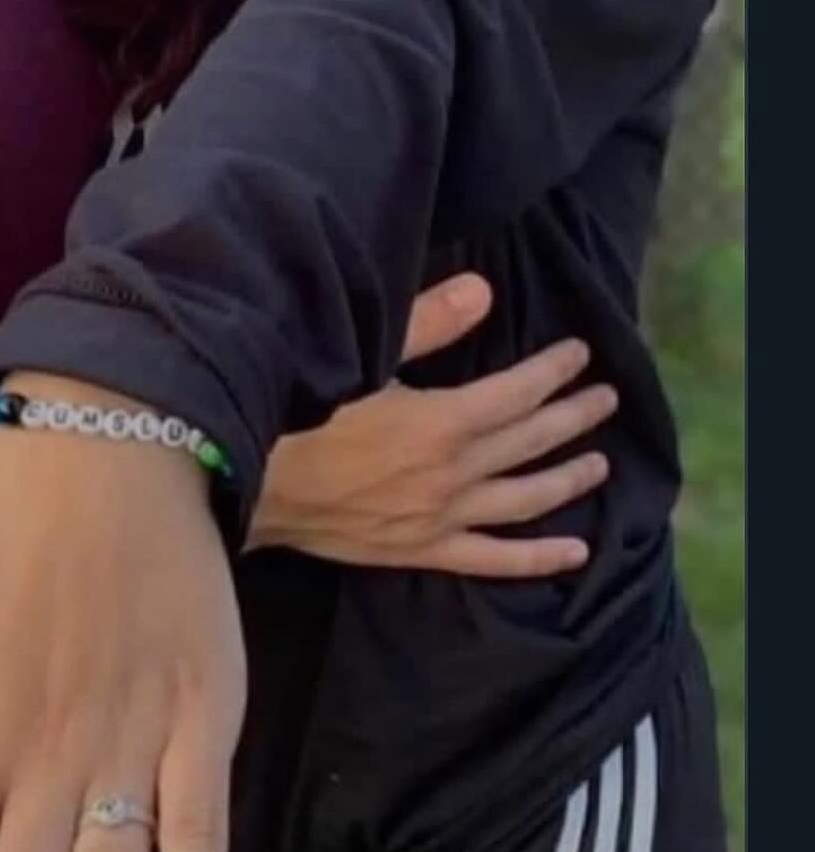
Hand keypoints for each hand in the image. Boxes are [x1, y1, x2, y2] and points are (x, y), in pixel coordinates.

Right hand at [251, 274, 617, 576]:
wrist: (246, 482)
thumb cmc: (294, 414)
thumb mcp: (359, 357)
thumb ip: (426, 325)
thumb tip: (482, 292)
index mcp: (443, 422)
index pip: (518, 392)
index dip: (553, 371)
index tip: (578, 354)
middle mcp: (453, 474)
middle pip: (531, 442)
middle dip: (573, 416)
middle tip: (604, 398)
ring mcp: (440, 518)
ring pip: (524, 499)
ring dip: (567, 479)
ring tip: (599, 464)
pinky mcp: (419, 550)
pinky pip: (491, 559)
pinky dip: (536, 558)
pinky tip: (575, 552)